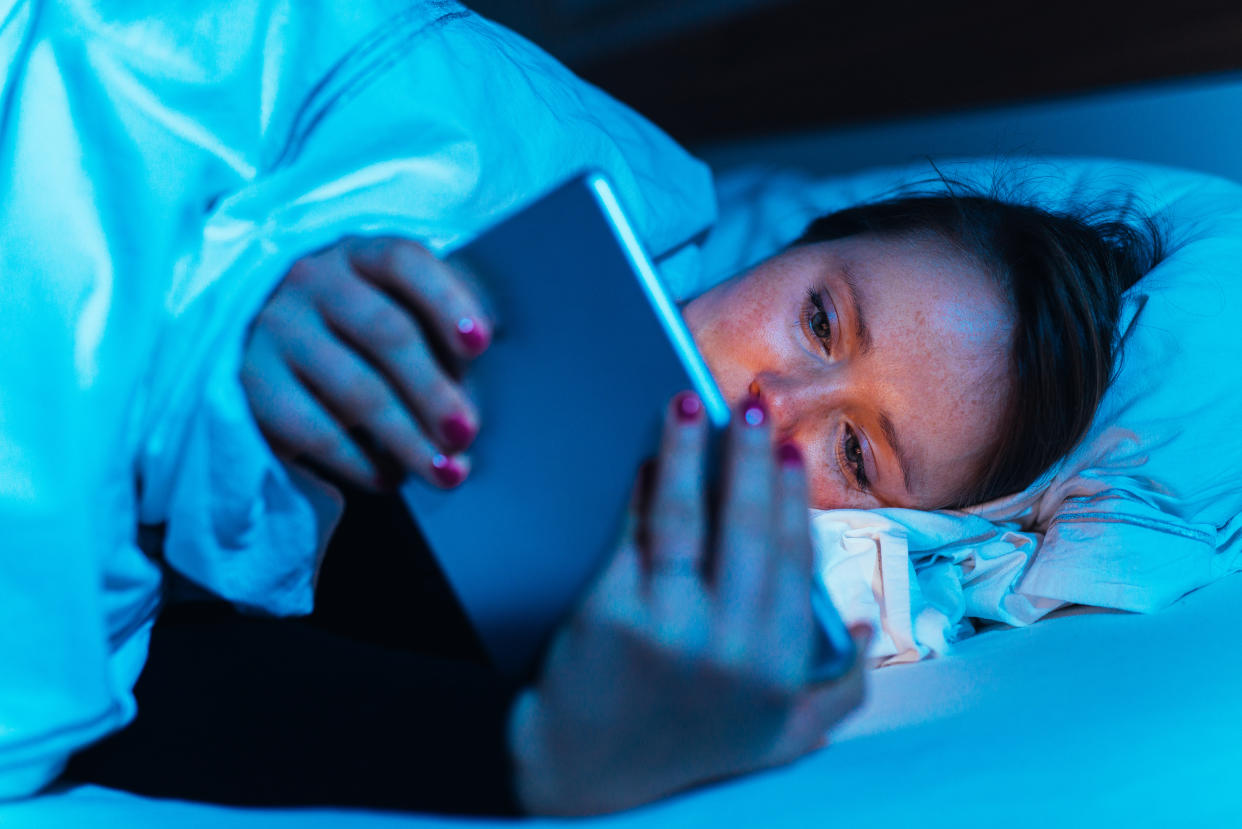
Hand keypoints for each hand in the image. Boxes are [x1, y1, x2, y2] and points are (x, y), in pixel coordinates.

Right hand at [241, 236, 491, 489]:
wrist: (254, 347)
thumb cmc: (355, 334)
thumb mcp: (393, 313)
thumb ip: (437, 338)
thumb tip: (475, 397)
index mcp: (359, 255)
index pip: (404, 261)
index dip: (446, 300)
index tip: (481, 343)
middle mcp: (311, 281)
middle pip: (386, 331)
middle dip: (434, 390)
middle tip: (466, 434)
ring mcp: (275, 329)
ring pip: (356, 390)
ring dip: (408, 439)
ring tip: (445, 472)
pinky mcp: (250, 384)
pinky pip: (315, 430)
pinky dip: (361, 462)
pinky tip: (391, 477)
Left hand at [508, 392, 871, 814]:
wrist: (580, 779)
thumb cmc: (681, 751)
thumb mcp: (776, 739)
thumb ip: (837, 691)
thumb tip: (861, 622)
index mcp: (777, 668)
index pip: (791, 559)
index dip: (790, 498)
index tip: (789, 453)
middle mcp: (730, 647)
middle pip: (746, 526)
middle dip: (752, 456)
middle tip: (753, 407)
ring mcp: (668, 628)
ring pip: (686, 516)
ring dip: (690, 450)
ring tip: (691, 405)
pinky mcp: (608, 613)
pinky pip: (632, 532)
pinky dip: (640, 488)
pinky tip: (644, 458)